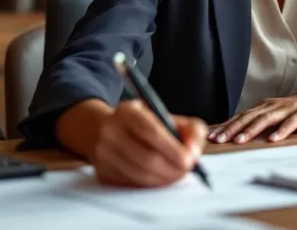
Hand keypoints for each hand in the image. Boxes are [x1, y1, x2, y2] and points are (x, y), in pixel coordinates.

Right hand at [91, 100, 207, 187]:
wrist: (103, 129)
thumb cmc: (143, 123)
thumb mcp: (166, 116)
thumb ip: (190, 128)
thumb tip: (194, 151)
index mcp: (127, 111)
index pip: (151, 131)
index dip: (173, 148)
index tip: (190, 160)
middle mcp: (111, 131)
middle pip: (147, 158)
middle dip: (172, 169)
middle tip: (186, 171)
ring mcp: (103, 153)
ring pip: (140, 175)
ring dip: (164, 179)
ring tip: (176, 174)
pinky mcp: (102, 172)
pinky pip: (132, 184)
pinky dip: (151, 184)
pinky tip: (159, 177)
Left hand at [209, 87, 296, 143]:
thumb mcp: (279, 115)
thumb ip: (263, 122)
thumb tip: (242, 135)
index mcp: (266, 106)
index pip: (241, 116)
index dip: (226, 125)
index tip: (212, 136)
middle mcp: (273, 105)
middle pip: (249, 117)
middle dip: (232, 128)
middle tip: (218, 139)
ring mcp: (288, 109)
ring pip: (266, 119)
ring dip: (251, 130)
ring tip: (239, 141)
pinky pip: (290, 123)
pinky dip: (281, 131)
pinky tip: (273, 140)